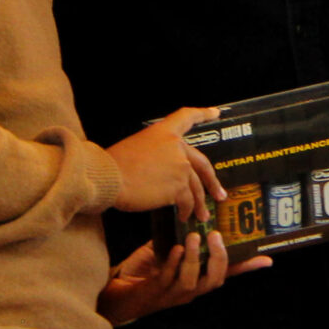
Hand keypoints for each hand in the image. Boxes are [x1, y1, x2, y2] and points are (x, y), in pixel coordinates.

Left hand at [98, 231, 270, 325]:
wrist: (114, 294)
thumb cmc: (141, 273)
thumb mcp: (164, 252)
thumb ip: (179, 238)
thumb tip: (189, 214)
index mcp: (195, 280)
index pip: (225, 274)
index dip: (246, 268)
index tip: (266, 259)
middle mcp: (188, 290)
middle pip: (215, 280)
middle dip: (219, 258)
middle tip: (215, 236)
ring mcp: (172, 295)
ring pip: (193, 281)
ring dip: (195, 259)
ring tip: (194, 237)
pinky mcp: (154, 294)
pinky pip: (168, 280)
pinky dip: (174, 264)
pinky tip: (175, 249)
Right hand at [107, 106, 224, 215]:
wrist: (110, 178)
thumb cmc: (114, 164)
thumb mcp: (136, 147)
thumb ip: (157, 153)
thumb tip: (164, 169)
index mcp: (163, 132)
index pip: (186, 117)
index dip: (203, 114)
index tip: (215, 112)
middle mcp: (176, 147)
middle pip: (202, 164)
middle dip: (212, 181)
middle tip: (218, 193)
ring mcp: (180, 167)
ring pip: (196, 187)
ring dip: (199, 203)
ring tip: (201, 214)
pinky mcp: (178, 188)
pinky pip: (187, 201)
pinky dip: (186, 210)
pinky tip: (183, 216)